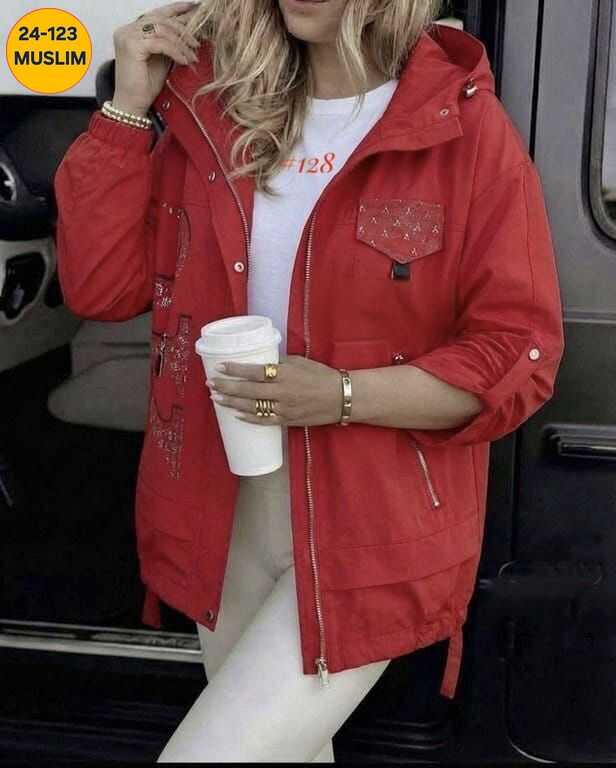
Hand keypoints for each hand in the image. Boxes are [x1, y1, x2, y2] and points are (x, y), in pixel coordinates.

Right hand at [111, 1, 201, 115]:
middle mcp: (127, 30)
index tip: (194, 7)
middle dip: (182, 30)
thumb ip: (169, 43)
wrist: (132, 104)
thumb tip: (188, 33)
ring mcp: (127, 36)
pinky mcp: (131, 45)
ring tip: (192, 56)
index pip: (156, 15)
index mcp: (132, 31)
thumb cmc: (144, 86)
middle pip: (160, 20)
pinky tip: (184, 61)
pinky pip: (161, 43)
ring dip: (181, 43)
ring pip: (162, 30)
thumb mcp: (161, 59)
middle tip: (197, 43)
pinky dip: (175, 51)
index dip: (175, 9)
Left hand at [205, 356, 343, 426]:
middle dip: (226, 387)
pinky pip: (263, 421)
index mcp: (284, 374)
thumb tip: (259, 361)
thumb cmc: (320, 375)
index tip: (220, 366)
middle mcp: (281, 392)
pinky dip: (248, 418)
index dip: (235, 370)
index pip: (254, 371)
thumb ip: (278, 363)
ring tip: (217, 398)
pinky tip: (236, 415)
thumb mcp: (299, 362)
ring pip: (252, 407)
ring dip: (232, 403)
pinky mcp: (286, 420)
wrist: (339, 398)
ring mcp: (283, 409)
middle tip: (210, 384)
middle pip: (248, 391)